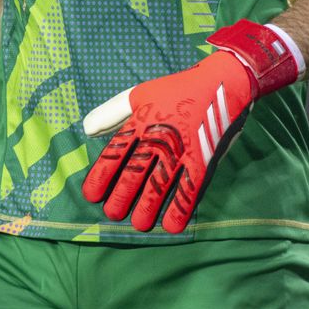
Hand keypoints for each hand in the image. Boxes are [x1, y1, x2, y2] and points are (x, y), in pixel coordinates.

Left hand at [80, 19, 300, 233]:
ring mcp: (181, 150)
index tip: (91, 195)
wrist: (221, 83)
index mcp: (140, 121)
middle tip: (113, 214)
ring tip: (138, 224)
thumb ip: (112, 112)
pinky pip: (189, 190)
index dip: (100, 177)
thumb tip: (87, 129)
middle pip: (134, 174)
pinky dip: (180, 209)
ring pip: (159, 186)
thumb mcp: (139, 94)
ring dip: (146, 209)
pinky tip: (171, 225)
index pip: (114, 153)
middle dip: (121, 198)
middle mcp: (157, 138)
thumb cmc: (176, 89)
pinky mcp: (203, 160)